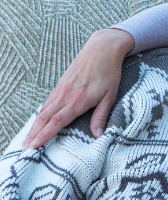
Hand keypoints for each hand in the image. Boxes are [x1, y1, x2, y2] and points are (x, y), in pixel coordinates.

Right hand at [22, 28, 133, 150]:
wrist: (102, 49)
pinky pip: (48, 102)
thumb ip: (101, 116)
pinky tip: (37, 122)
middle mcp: (66, 95)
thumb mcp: (110, 96)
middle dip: (33, 135)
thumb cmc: (109, 73)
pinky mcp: (61, 84)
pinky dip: (40, 114)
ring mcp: (61, 89)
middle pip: (44, 118)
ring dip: (34, 126)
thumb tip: (98, 136)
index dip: (44, 135)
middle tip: (24, 150)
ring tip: (27, 139)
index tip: (34, 146)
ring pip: (43, 110)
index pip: (57, 122)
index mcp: (78, 100)